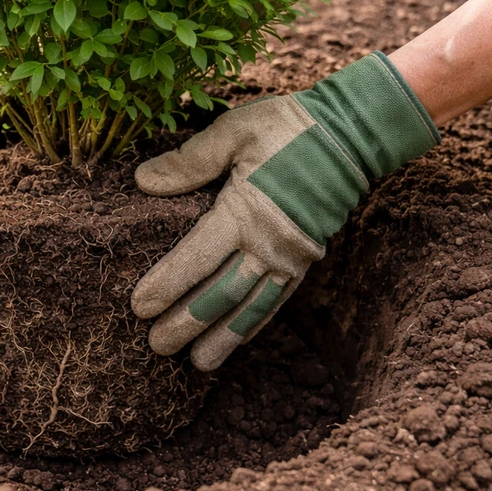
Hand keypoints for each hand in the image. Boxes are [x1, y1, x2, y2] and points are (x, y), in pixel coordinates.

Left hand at [131, 52, 439, 370]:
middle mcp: (269, 242)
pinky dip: (255, 323)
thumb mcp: (233, 131)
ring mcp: (291, 256)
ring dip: (222, 336)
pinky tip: (237, 340)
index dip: (167, 285)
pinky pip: (277, 300)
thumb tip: (144, 180)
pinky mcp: (306, 260)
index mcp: (244, 210)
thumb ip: (189, 160)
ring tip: (196, 363)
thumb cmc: (285, 127)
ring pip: (251, 306)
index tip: (139, 308)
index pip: (197, 257)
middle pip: (221, 293)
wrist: (352, 133)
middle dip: (187, 322)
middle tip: (156, 346)